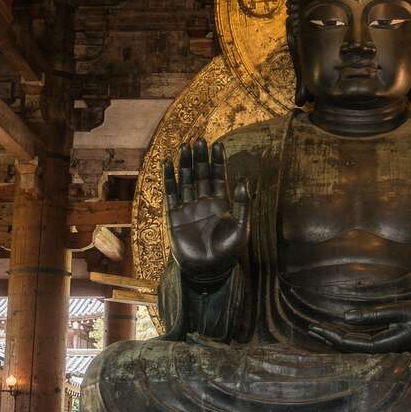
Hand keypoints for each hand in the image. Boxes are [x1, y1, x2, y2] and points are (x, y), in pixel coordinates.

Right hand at [162, 139, 249, 281]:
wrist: (208, 271)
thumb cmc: (227, 252)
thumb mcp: (241, 227)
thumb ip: (242, 204)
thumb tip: (243, 180)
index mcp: (221, 204)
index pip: (218, 177)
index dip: (217, 161)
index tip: (217, 145)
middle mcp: (204, 202)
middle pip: (201, 175)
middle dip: (200, 158)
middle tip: (199, 140)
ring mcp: (189, 208)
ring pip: (186, 181)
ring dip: (185, 164)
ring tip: (185, 146)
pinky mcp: (175, 216)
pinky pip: (171, 194)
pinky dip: (168, 179)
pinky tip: (167, 165)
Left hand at [309, 301, 410, 352]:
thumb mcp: (401, 311)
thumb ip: (374, 315)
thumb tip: (346, 316)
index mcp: (383, 345)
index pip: (350, 343)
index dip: (331, 335)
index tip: (315, 327)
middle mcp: (382, 350)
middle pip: (349, 347)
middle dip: (330, 338)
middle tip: (311, 329)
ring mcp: (386, 346)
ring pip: (356, 345)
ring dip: (338, 337)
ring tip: (322, 330)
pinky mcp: (390, 341)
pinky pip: (364, 341)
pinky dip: (350, 335)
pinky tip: (344, 329)